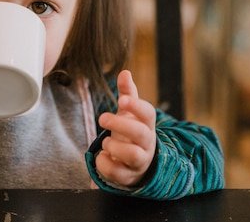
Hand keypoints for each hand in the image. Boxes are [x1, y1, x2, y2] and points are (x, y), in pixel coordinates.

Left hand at [95, 70, 156, 187]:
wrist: (135, 163)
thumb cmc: (131, 132)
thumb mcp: (129, 113)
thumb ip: (127, 93)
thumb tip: (125, 72)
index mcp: (147, 125)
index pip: (148, 113)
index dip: (136, 106)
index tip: (121, 100)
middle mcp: (147, 143)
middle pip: (141, 134)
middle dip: (120, 124)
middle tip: (102, 117)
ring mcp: (140, 161)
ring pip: (133, 155)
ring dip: (115, 146)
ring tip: (105, 143)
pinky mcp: (129, 177)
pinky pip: (118, 173)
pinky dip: (105, 164)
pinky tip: (102, 157)